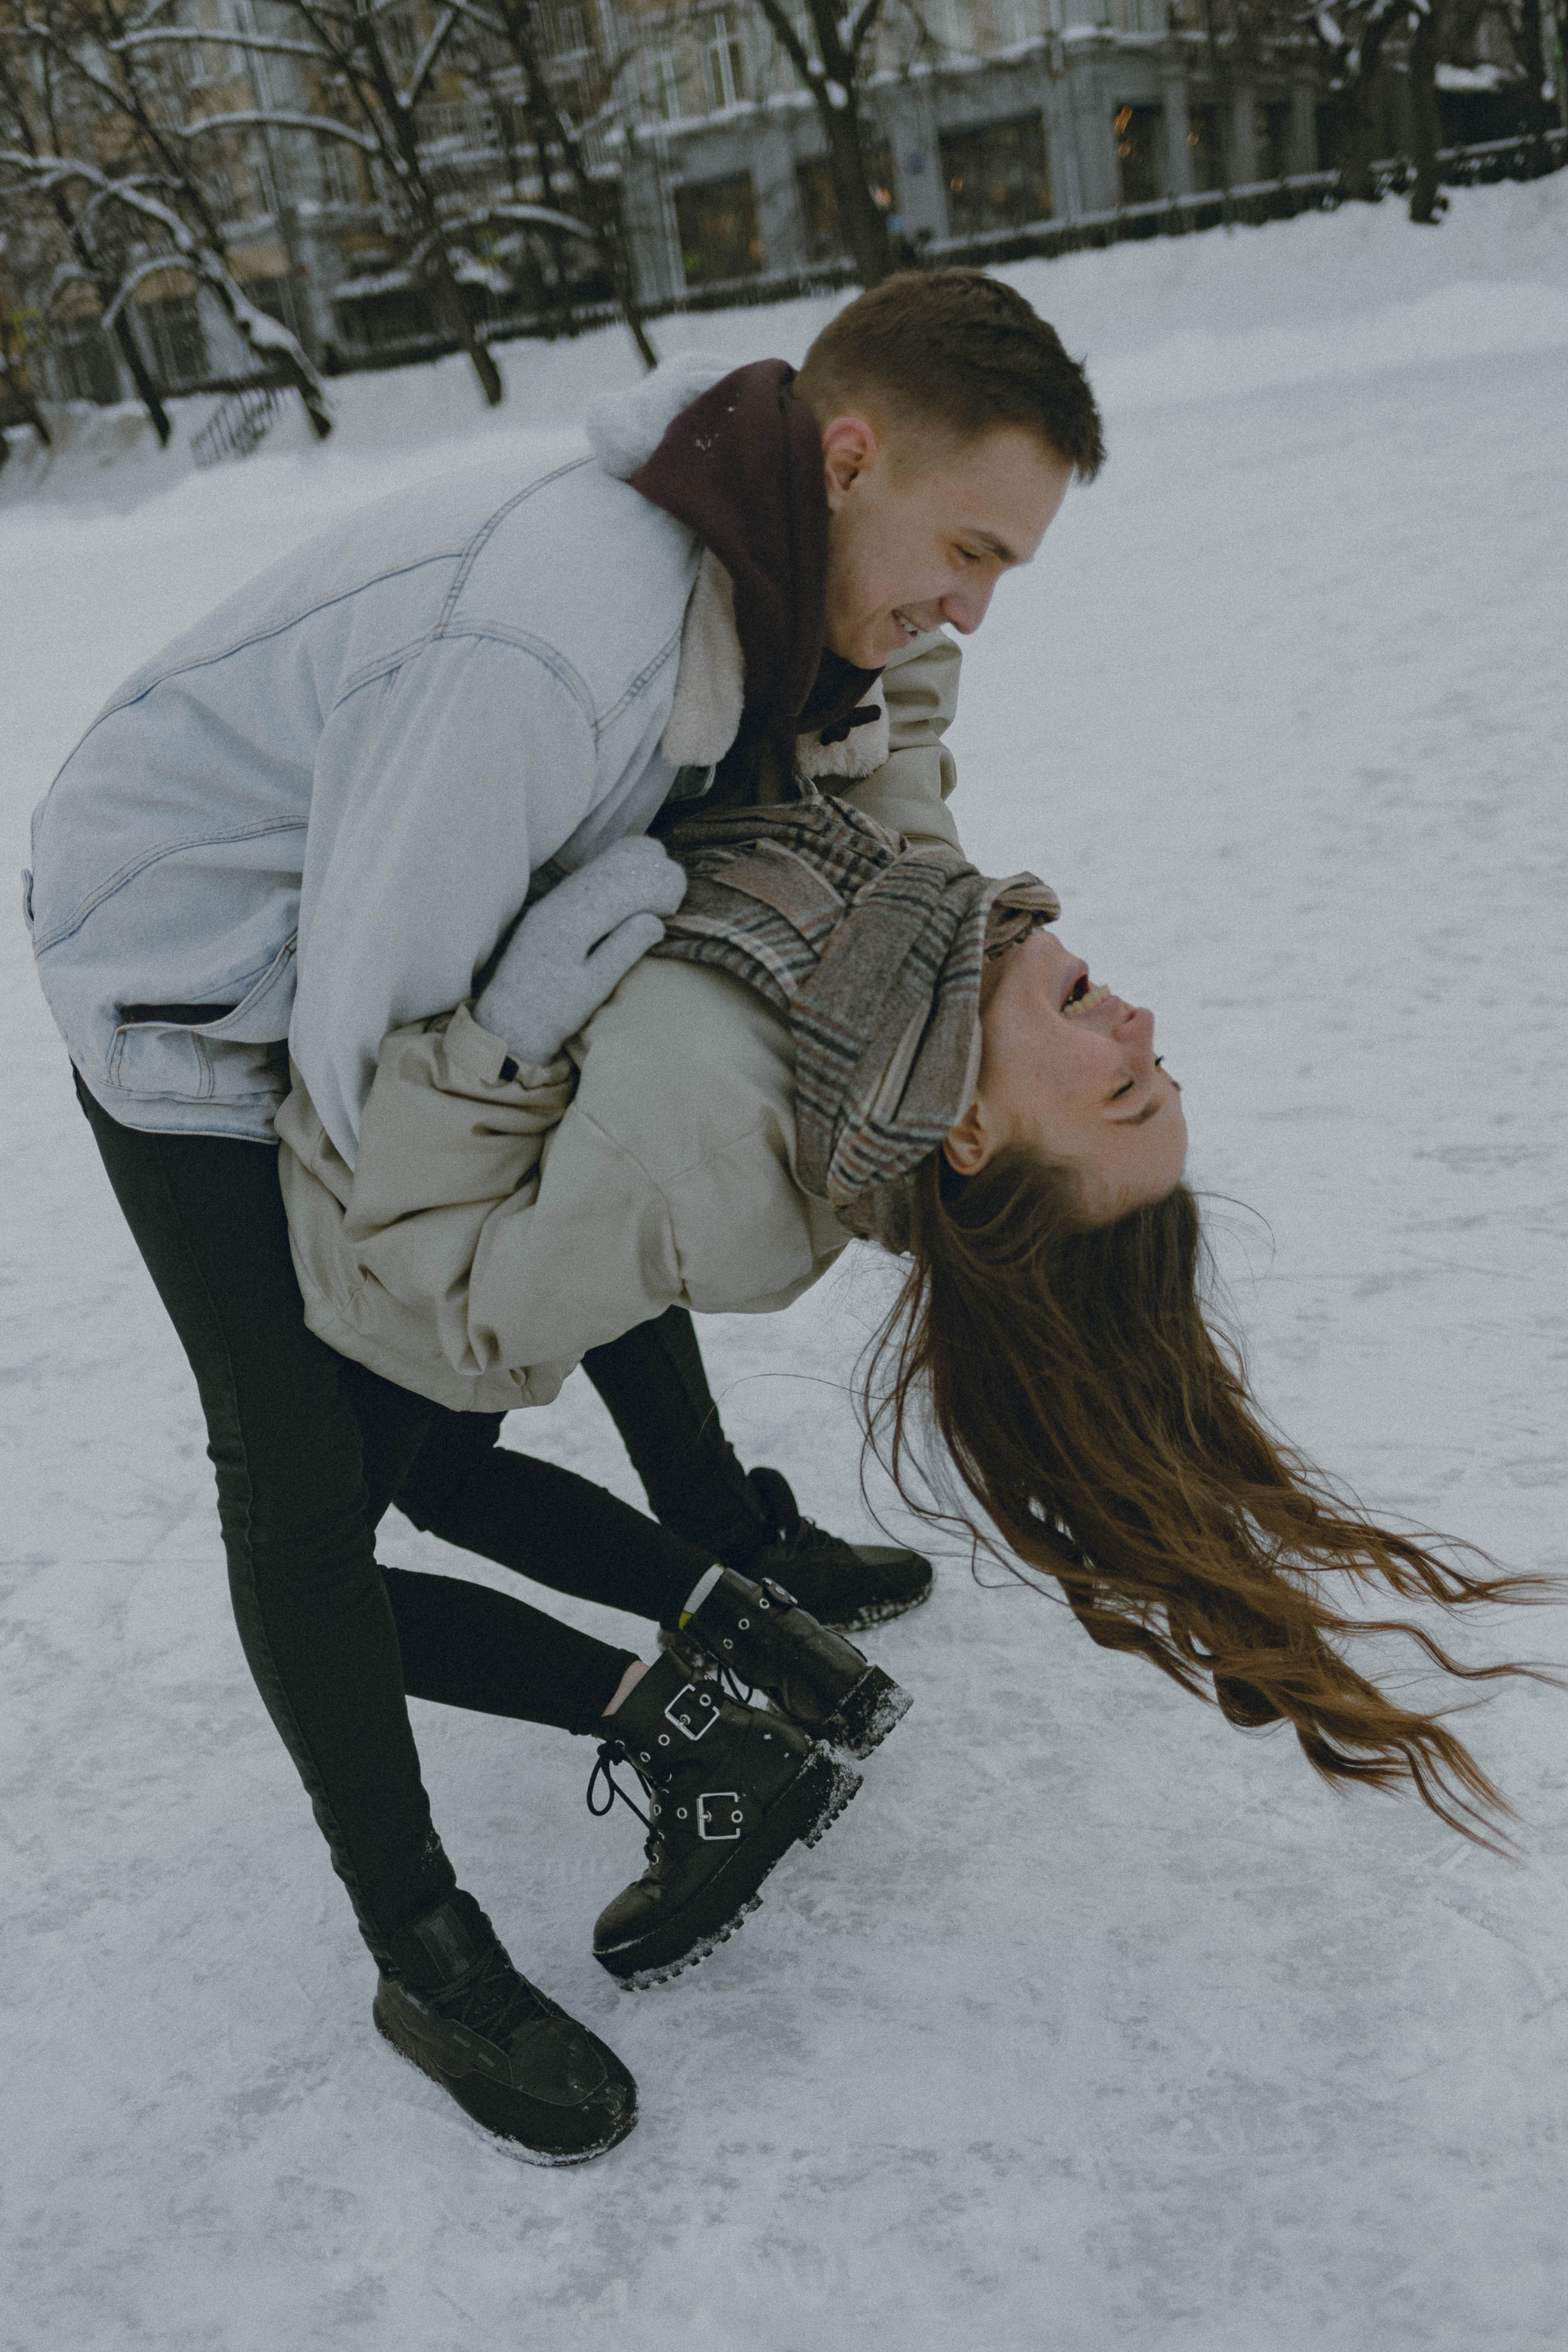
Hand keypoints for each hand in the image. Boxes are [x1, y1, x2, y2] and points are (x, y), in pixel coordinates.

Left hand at [474, 836, 686, 1066]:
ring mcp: (555, 899)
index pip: (622, 886)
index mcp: (570, 922)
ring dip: (637, 868)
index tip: (676, 902)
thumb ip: (623, 950)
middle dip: (651, 871)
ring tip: (660, 892)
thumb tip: (655, 921)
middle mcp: (560, 901)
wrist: (508, 1018)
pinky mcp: (555, 904)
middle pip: (615, 865)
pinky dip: (620, 873)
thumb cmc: (553, 1012)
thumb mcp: (593, 989)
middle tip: (674, 895)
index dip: (655, 885)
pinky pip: (593, 874)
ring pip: (603, 864)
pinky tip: (636, 888)